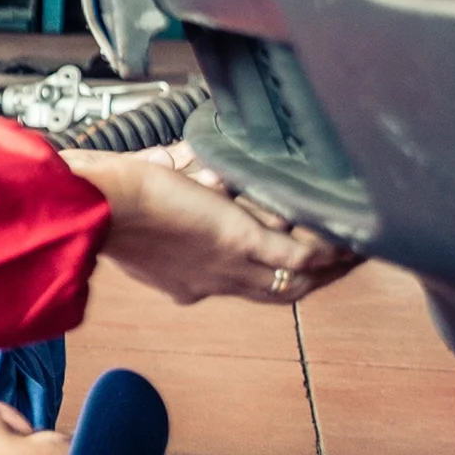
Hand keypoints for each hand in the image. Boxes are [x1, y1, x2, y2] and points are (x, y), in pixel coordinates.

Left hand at [62, 148, 359, 306]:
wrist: (96, 203)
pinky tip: (348, 240)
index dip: (276, 274)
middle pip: (279, 292)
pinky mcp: (237, 239)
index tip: (299, 261)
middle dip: (316, 278)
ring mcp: (228, 264)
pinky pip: (296, 253)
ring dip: (330, 266)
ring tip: (358, 249)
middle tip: (346, 262)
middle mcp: (212, 281)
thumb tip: (178, 162)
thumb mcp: (144, 205)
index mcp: (189, 281)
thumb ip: (168, 190)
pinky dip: (326, 249)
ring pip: (295, 278)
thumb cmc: (106, 201)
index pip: (245, 283)